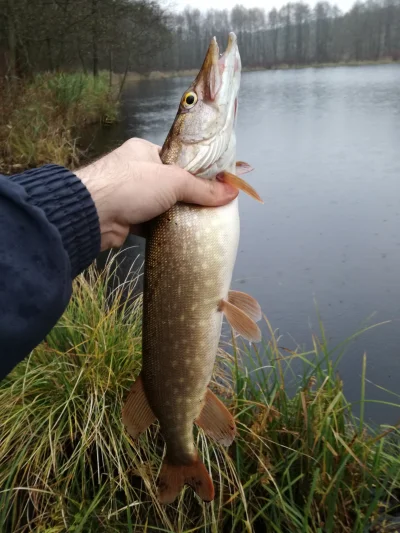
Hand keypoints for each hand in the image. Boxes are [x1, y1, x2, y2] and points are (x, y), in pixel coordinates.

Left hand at [75, 138, 237, 250]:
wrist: (92, 214)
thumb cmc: (133, 185)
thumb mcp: (173, 181)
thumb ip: (202, 188)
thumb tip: (232, 192)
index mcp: (144, 151)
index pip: (175, 160)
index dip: (195, 172)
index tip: (214, 186)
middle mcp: (134, 170)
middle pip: (169, 184)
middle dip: (186, 197)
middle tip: (209, 208)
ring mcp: (128, 195)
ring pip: (160, 205)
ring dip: (175, 215)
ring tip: (200, 223)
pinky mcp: (125, 218)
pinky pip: (150, 223)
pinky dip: (162, 229)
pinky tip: (179, 235)